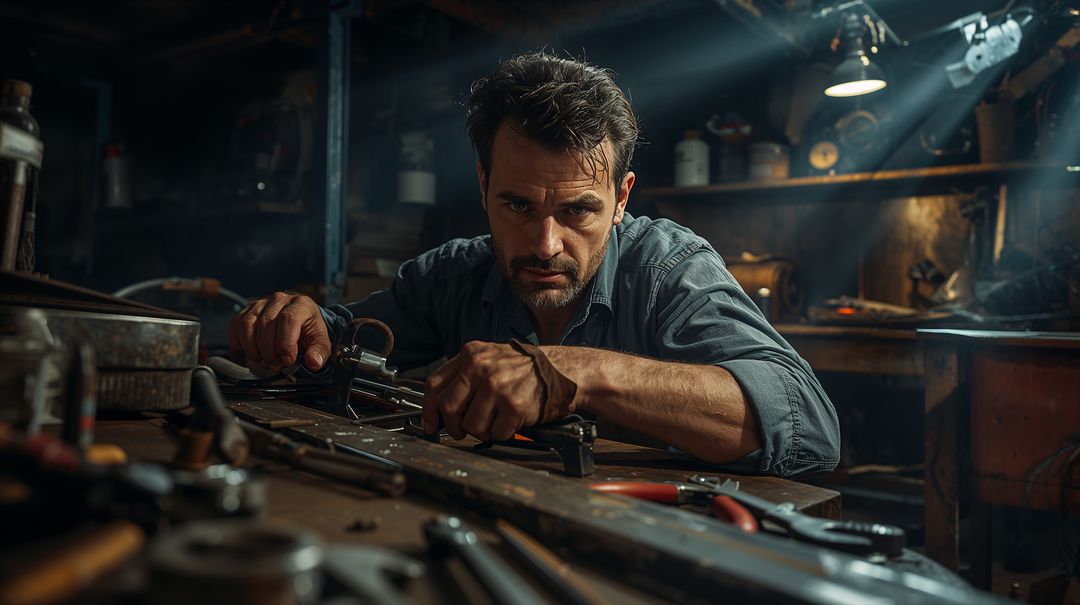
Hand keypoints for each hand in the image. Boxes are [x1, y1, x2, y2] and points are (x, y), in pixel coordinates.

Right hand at [228, 292, 331, 371]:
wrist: (299, 322)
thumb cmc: (308, 331)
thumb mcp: (320, 342)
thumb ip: (319, 353)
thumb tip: (313, 362)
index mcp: (301, 305)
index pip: (288, 320)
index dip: (285, 344)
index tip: (287, 361)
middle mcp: (279, 299)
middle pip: (266, 324)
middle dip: (269, 352)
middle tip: (276, 365)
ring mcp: (261, 303)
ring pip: (248, 325)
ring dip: (253, 349)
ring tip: (265, 360)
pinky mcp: (247, 310)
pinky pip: (237, 325)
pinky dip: (240, 342)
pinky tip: (252, 351)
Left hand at [422, 341, 544, 441]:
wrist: (560, 369)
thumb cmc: (523, 368)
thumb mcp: (489, 357)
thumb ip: (463, 376)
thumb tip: (438, 407)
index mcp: (471, 355)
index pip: (434, 385)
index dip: (429, 410)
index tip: (431, 424)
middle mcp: (481, 367)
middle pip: (447, 407)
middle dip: (454, 426)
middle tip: (463, 430)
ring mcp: (497, 387)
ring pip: (470, 425)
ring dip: (482, 431)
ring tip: (495, 420)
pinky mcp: (514, 406)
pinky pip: (495, 434)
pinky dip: (502, 433)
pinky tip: (511, 421)